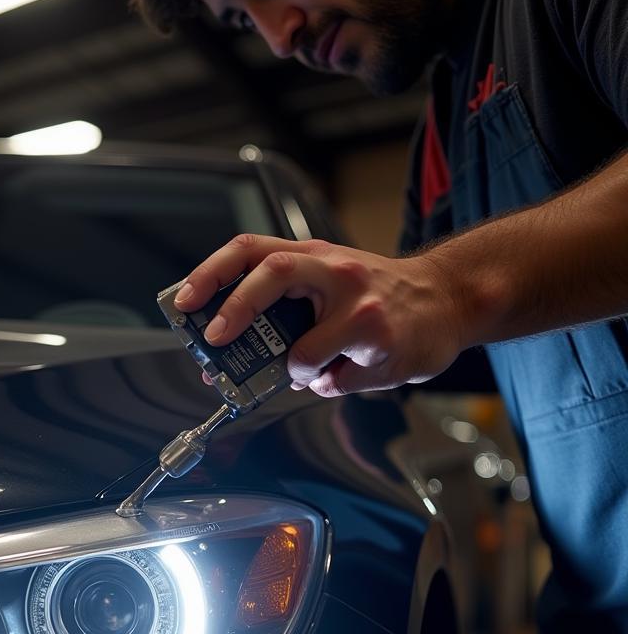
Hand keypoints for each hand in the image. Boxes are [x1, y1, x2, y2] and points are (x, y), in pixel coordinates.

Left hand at [174, 234, 468, 396]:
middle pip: (272, 274)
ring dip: (296, 372)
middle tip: (216, 340)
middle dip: (235, 309)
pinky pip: (333, 383)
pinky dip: (329, 385)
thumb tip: (224, 355)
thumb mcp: (328, 285)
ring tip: (314, 368)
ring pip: (302, 354)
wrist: (450, 300)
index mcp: (315, 256)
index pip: (252, 248)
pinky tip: (349, 370)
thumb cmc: (377, 296)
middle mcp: (337, 273)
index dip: (211, 273)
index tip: (184, 303)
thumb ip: (282, 310)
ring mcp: (362, 309)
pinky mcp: (382, 346)